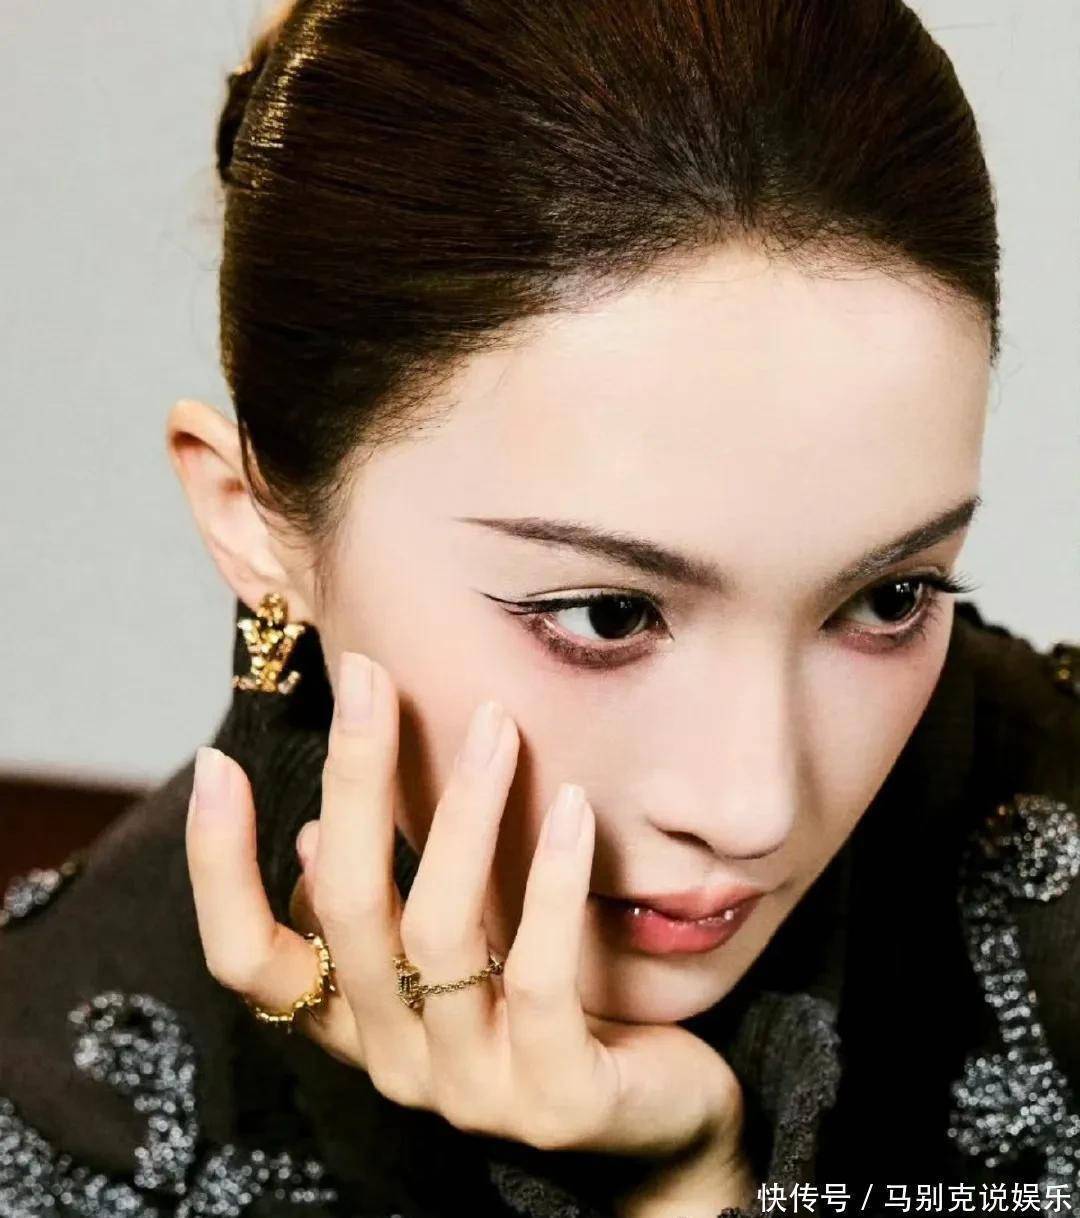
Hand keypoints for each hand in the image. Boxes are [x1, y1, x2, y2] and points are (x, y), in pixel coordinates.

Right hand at [186, 650, 745, 1171]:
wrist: (657, 1124)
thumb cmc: (547, 1012)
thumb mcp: (450, 955)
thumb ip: (382, 908)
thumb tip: (308, 835)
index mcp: (353, 1019)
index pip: (245, 959)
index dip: (216, 869)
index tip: (215, 765)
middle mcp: (392, 1057)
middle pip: (343, 910)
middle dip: (352, 782)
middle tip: (371, 679)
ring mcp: (468, 1087)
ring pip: (437, 931)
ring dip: (462, 812)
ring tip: (495, 723)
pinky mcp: (554, 1101)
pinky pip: (541, 977)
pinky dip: (553, 883)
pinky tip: (576, 806)